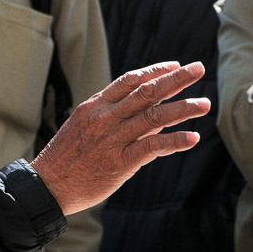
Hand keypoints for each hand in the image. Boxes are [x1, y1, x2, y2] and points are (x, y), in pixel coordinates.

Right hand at [31, 61, 209, 214]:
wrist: (47, 185)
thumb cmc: (65, 158)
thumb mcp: (82, 126)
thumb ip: (110, 117)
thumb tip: (140, 113)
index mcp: (96, 106)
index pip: (130, 80)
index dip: (155, 71)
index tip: (176, 66)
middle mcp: (106, 118)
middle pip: (147, 92)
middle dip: (176, 80)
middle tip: (199, 69)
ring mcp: (113, 140)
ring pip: (154, 117)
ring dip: (183, 108)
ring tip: (205, 104)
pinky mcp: (119, 163)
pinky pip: (151, 148)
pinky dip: (174, 141)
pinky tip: (192, 138)